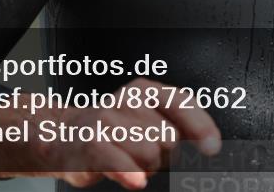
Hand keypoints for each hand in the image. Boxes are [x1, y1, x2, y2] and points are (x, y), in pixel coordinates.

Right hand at [0, 77, 221, 188]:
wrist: (62, 137)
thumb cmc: (113, 132)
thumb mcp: (146, 120)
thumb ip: (180, 127)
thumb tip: (208, 147)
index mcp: (146, 91)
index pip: (182, 103)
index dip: (200, 126)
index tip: (211, 148)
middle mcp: (127, 100)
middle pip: (170, 138)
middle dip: (164, 156)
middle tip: (145, 155)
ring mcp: (107, 120)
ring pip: (150, 154)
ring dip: (144, 167)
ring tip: (129, 161)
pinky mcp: (91, 144)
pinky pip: (117, 160)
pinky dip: (128, 172)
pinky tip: (136, 181)